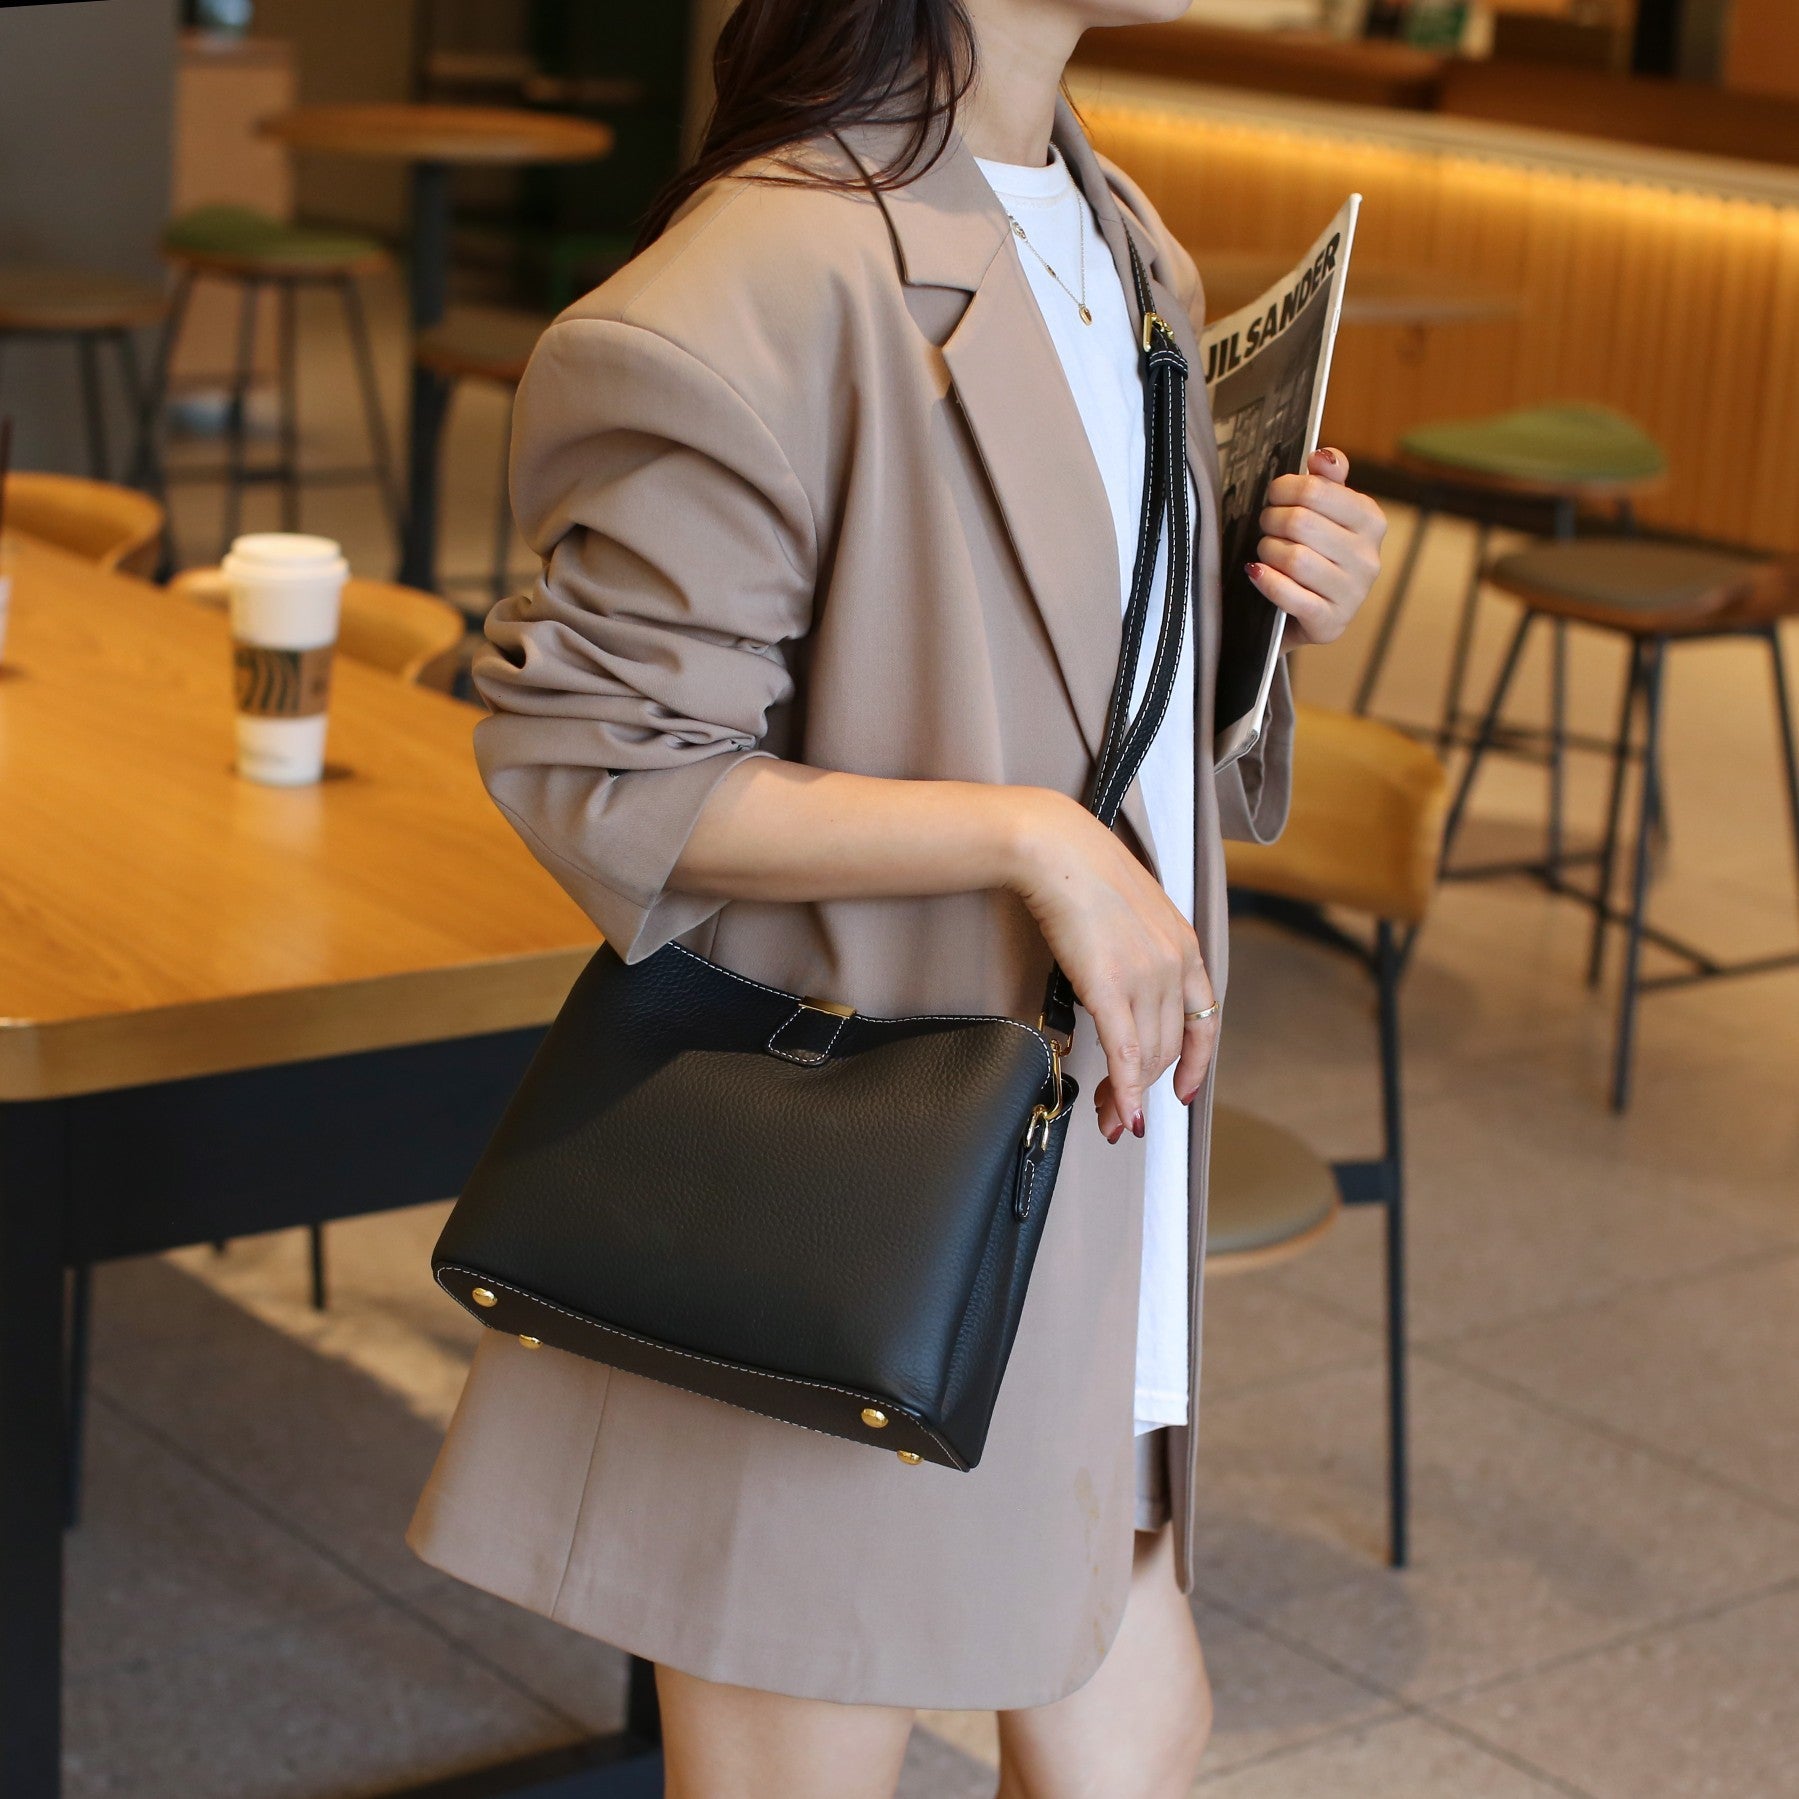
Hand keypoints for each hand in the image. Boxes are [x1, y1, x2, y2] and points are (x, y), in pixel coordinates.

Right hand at [1007, 790, 1217, 1144]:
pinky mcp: (1111, 987)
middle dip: (1148, 1087)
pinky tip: (1120, 1112)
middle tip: (1122, 1112)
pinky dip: (1126, 1089)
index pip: (1204, 1021)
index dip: (1196, 1064)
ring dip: (1129, 1094)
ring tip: (1110, 1116)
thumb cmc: (1082, 870)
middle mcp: (1174, 965)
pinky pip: (1124, 1053)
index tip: (1184, 1091)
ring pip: (1148, 1056)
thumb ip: (1142, 949)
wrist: (1057, 850)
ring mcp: (1146, 976)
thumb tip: (1124, 983)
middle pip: (1170, 1047)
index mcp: (1185, 945)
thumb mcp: (1134, 911)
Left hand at [1248, 448, 1386, 648]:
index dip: (1284, 488)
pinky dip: (1267, 581)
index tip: (1274, 495)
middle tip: (1265, 524)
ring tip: (1265, 550)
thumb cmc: (1314, 553)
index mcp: (1371, 521)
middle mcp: (1368, 558)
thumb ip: (1327, 481)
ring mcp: (1353, 594)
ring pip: (1293, 558)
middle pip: (1301, 523)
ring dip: (1267, 551)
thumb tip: (1323, 457)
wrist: (1305, 614)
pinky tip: (1257, 572)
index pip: (1317, 490)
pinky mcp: (1331, 623)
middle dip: (1271, 520)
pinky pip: (1290, 596)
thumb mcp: (1325, 513)